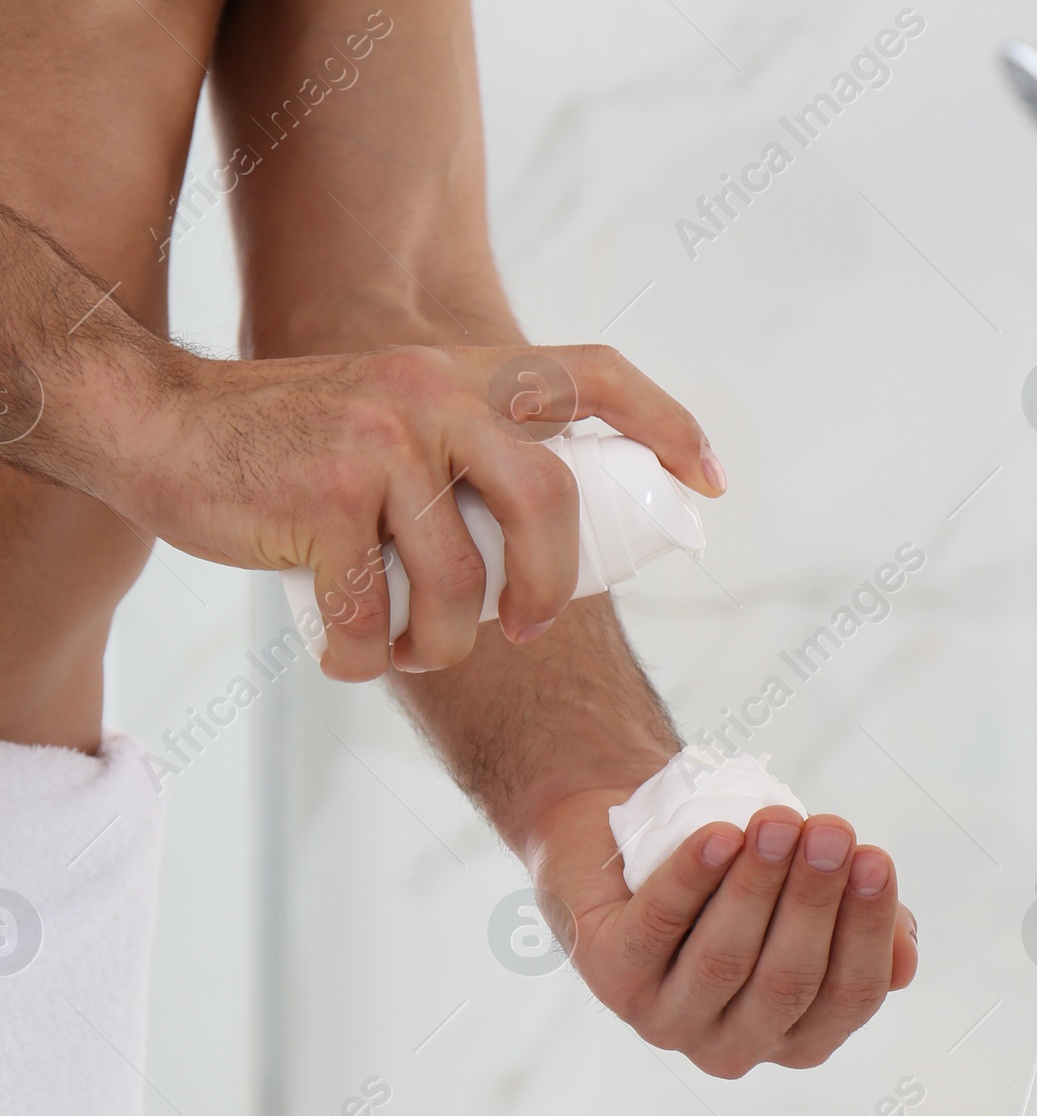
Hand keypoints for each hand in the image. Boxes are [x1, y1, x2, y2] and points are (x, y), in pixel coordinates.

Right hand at [115, 341, 722, 682]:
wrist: (164, 427)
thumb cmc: (291, 455)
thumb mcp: (395, 427)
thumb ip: (467, 460)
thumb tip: (553, 555)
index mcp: (466, 373)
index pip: (595, 374)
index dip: (666, 424)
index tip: (710, 484)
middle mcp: (434, 392)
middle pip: (550, 502)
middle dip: (549, 590)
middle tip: (526, 632)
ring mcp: (380, 443)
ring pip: (462, 586)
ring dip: (439, 648)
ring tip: (407, 650)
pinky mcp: (323, 500)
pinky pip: (376, 619)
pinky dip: (364, 660)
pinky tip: (346, 654)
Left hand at [529, 790, 917, 1075]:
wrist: (628, 840)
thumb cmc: (736, 875)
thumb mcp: (807, 901)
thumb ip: (863, 931)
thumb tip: (905, 959)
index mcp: (798, 1037)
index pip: (850, 998)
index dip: (867, 931)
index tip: (875, 858)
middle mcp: (735, 1046)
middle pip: (789, 980)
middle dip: (814, 901)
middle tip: (830, 831)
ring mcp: (668, 1021)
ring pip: (725, 959)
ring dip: (757, 885)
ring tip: (778, 821)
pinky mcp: (613, 980)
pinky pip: (659, 929)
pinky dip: (693, 880)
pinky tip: (720, 837)